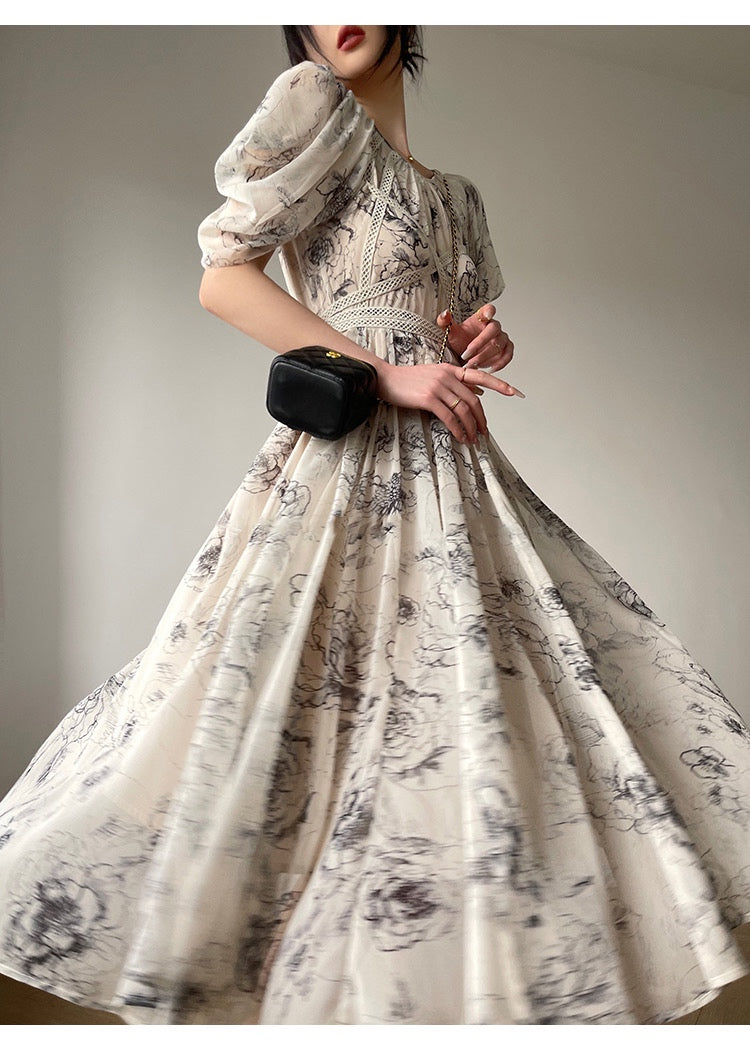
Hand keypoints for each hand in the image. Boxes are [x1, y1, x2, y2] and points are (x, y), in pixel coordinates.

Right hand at [376, 360, 523, 445]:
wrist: (385, 379)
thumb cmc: (409, 380)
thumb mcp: (434, 376)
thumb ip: (455, 383)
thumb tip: (478, 393)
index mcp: (450, 369)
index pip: (479, 375)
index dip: (498, 384)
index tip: (513, 392)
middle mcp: (447, 376)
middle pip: (473, 400)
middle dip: (481, 418)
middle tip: (484, 432)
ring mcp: (438, 386)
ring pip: (463, 410)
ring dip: (471, 427)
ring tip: (473, 439)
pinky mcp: (428, 398)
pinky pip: (449, 417)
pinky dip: (458, 429)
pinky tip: (461, 437)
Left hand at [436, 303, 513, 371]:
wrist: (463, 355)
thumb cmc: (460, 340)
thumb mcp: (450, 332)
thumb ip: (445, 322)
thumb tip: (445, 314)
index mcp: (481, 318)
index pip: (488, 310)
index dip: (489, 311)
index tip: (487, 315)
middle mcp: (494, 326)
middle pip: (493, 331)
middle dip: (479, 344)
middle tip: (466, 355)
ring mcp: (501, 338)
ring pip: (499, 345)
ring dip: (485, 356)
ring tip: (472, 364)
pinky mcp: (505, 350)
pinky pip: (507, 355)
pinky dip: (500, 363)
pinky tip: (489, 368)